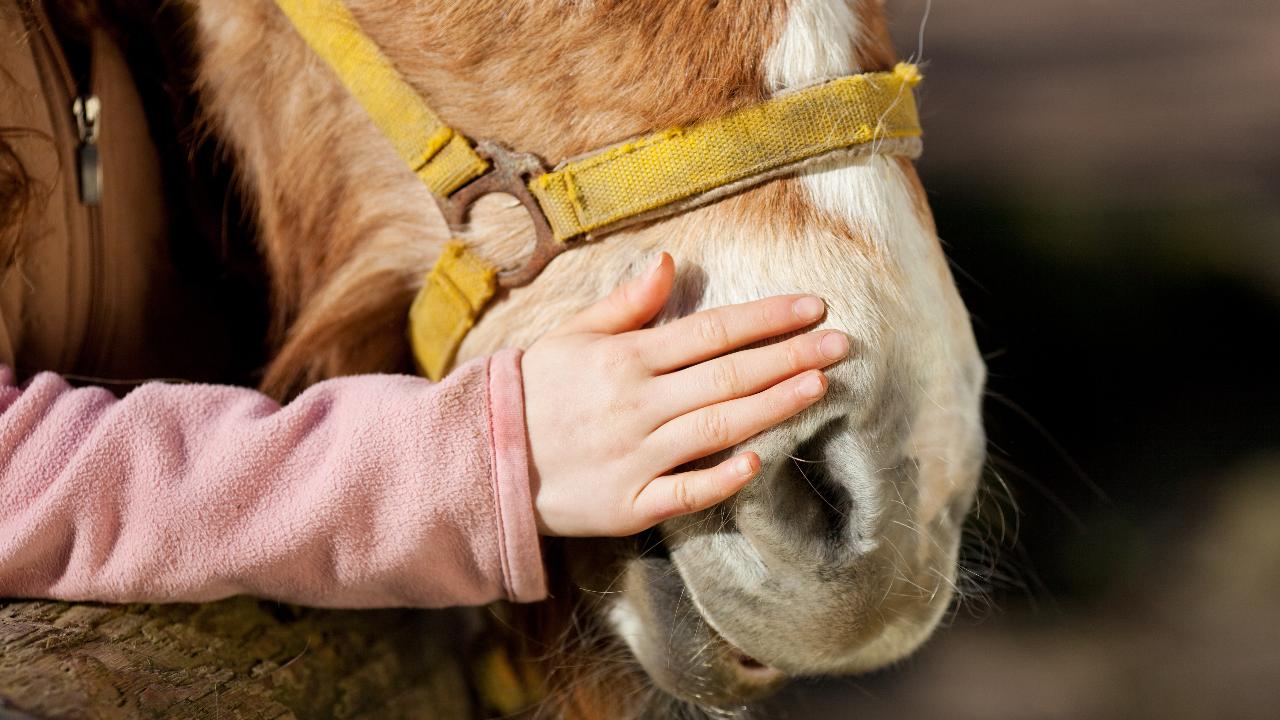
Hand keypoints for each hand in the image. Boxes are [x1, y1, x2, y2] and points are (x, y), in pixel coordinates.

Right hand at [521, 252, 849, 536]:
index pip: (712, 330)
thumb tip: (669, 263)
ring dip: (771, 406)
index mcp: (626, 359)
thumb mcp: (571, 335)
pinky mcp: (627, 505)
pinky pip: (683, 494)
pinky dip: (721, 480)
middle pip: (728, 376)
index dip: (768, 317)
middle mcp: (637, 405)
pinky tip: (758, 460)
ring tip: (820, 386)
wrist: (481, 460)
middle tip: (842, 344)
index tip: (815, 306)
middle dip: (790, 357)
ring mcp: (634, 458)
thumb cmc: (533, 391)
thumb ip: (625, 304)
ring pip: (717, 429)